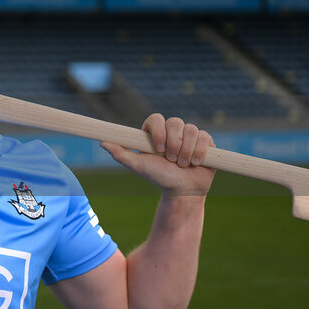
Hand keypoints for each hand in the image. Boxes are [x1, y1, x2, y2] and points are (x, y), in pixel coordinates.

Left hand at [101, 114, 215, 196]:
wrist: (182, 191)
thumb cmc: (159, 177)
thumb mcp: (138, 166)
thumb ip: (121, 154)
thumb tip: (102, 142)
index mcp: (155, 132)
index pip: (156, 118)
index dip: (159, 131)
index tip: (158, 149)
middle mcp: (172, 130)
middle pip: (175, 122)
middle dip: (174, 144)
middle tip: (171, 160)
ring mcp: (189, 135)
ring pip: (191, 129)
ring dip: (186, 151)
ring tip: (183, 165)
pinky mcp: (205, 141)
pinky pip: (205, 137)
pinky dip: (200, 151)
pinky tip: (196, 163)